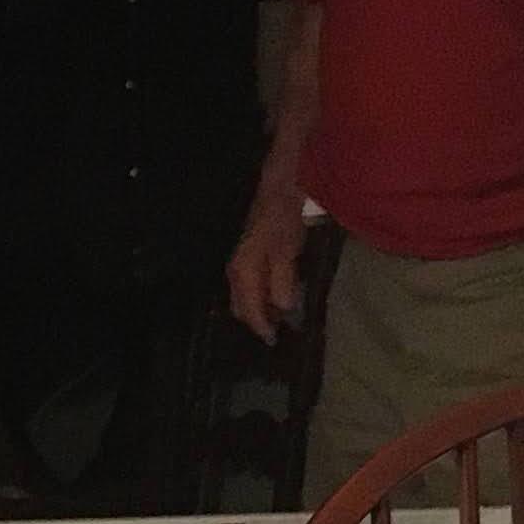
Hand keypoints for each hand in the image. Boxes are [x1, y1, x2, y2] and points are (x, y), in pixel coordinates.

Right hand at [226, 180, 311, 342]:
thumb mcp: (286, 250)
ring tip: (277, 315)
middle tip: (276, 332)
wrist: (279, 181)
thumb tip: (283, 309)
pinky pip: (250, 280)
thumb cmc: (284, 215)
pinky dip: (260, 291)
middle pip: (241, 305)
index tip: (274, 341)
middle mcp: (236, 268)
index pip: (248, 310)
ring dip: (258, 306)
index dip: (261, 327)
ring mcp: (241, 258)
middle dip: (256, 320)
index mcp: (243, 272)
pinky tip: (275, 291)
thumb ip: (282, 281)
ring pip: (244, 293)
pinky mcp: (250, 249)